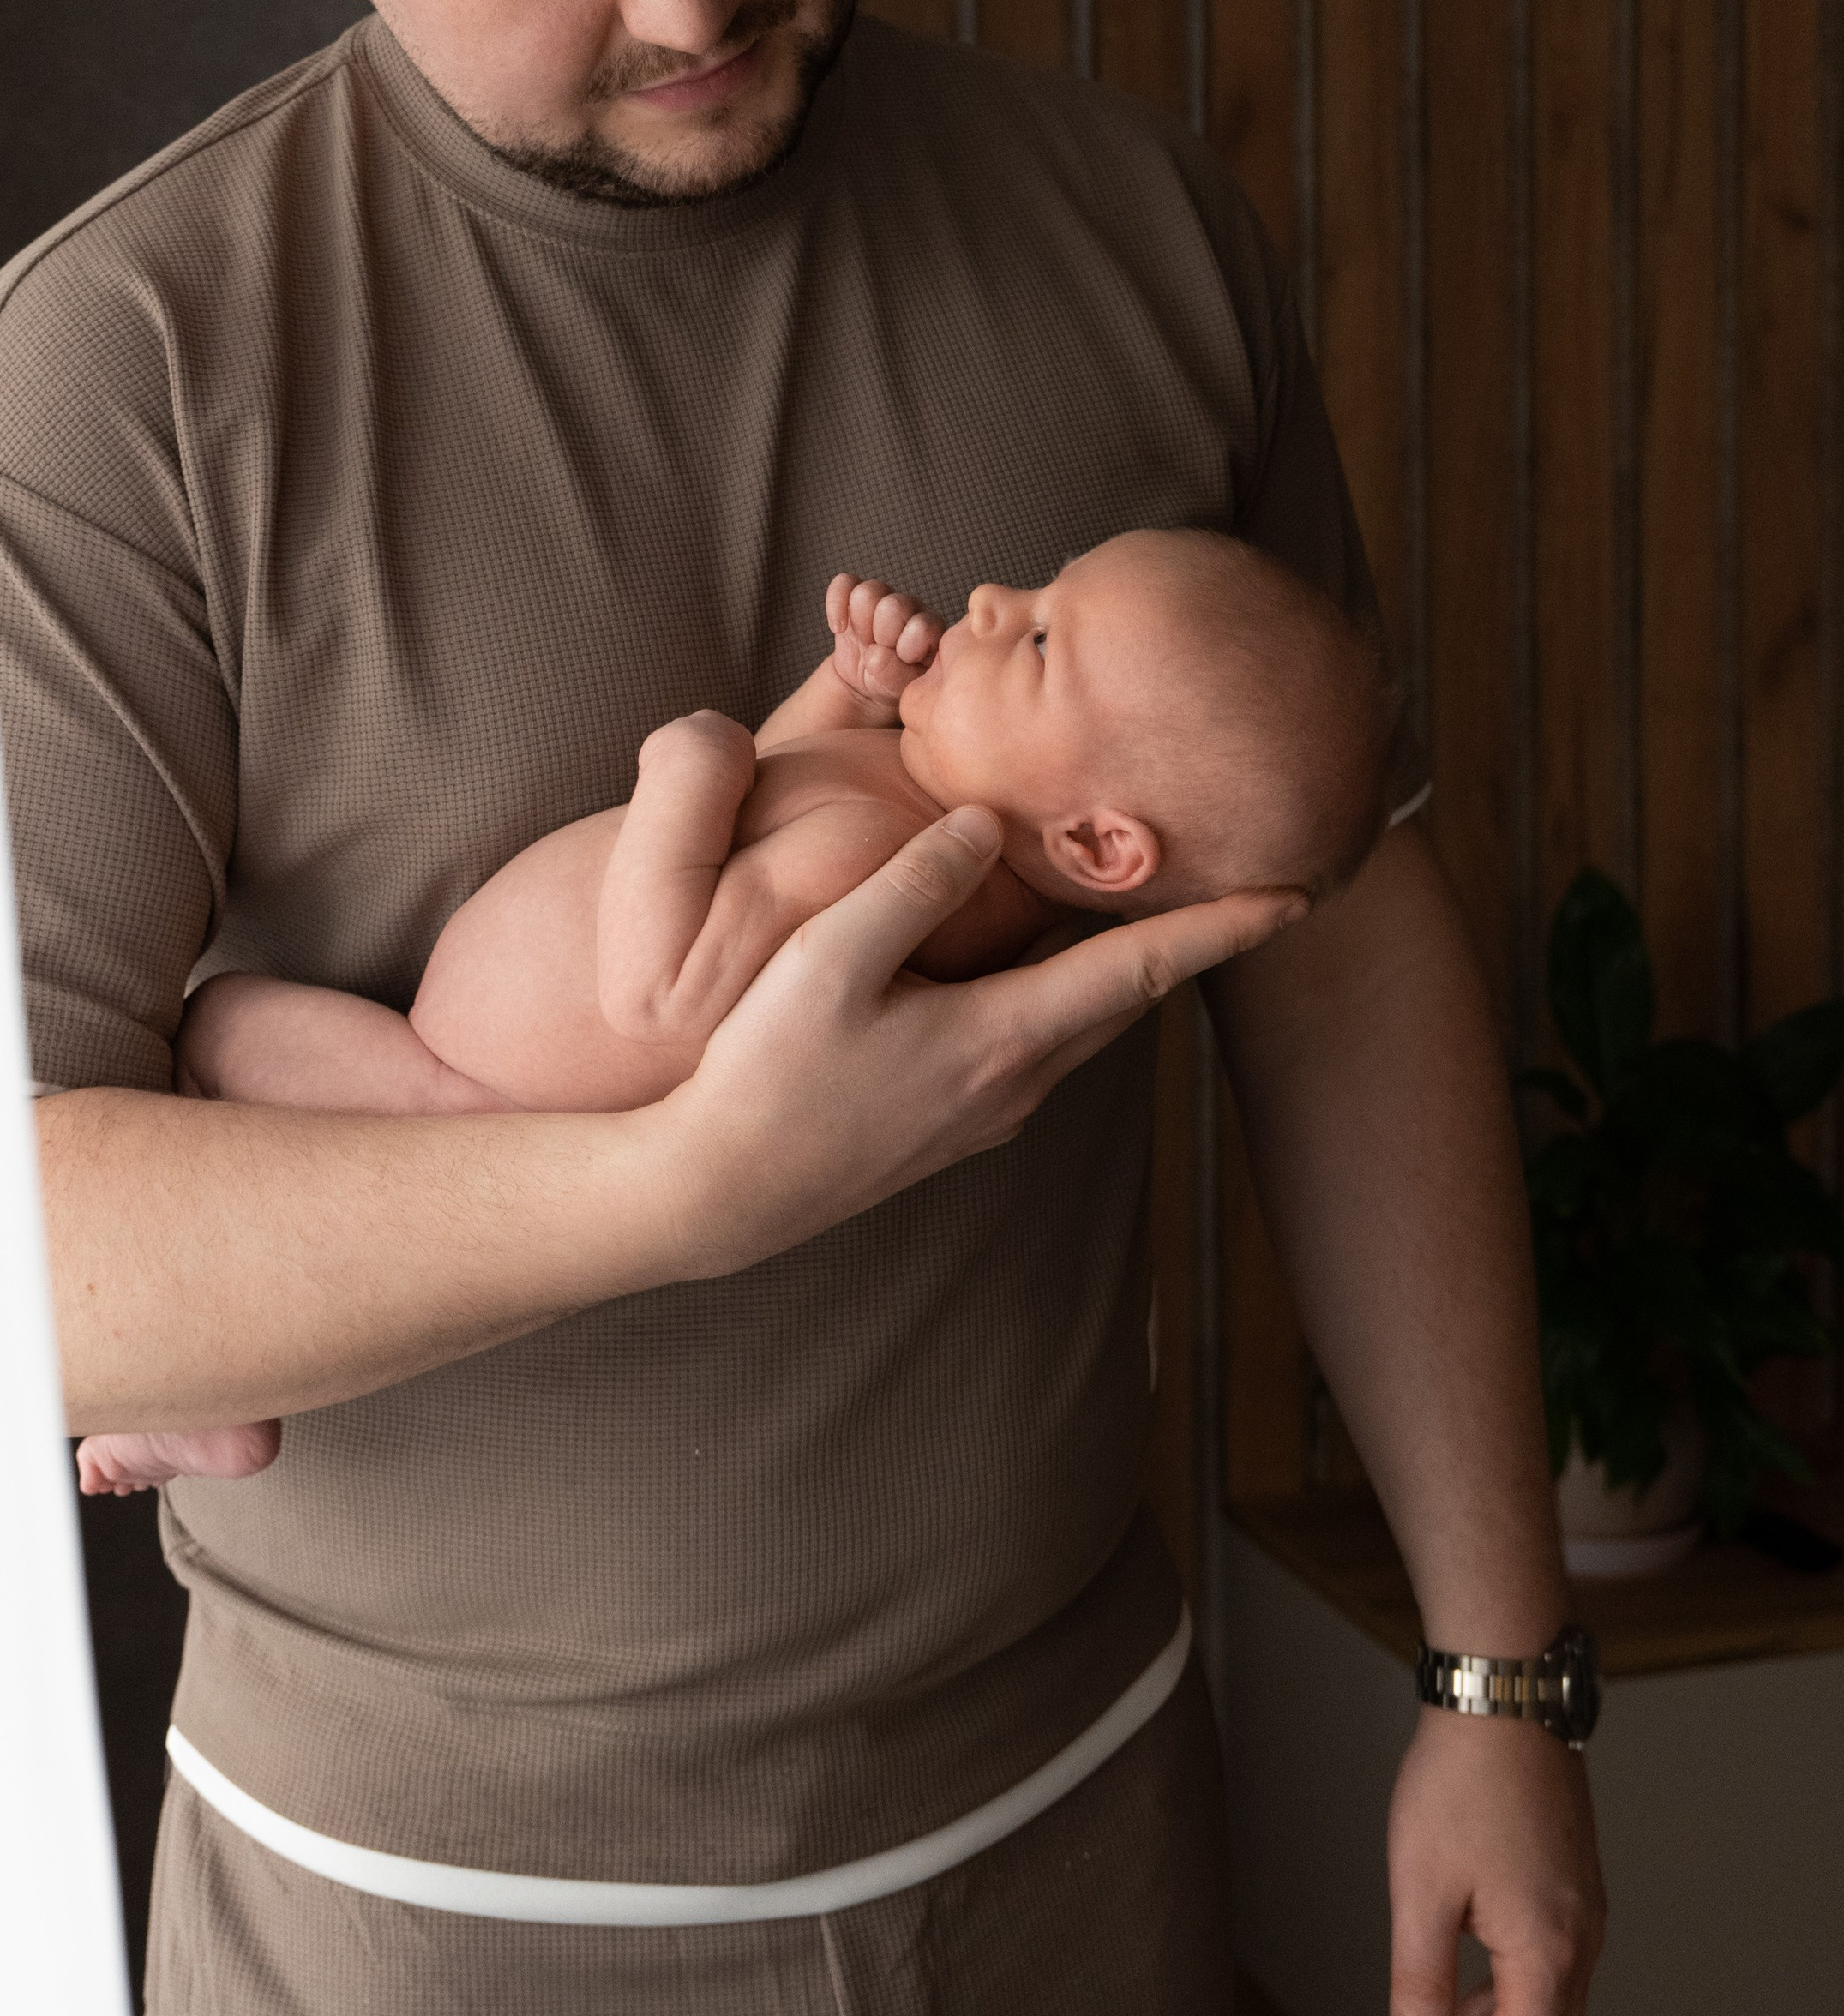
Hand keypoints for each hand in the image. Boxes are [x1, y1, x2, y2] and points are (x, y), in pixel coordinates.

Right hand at [659, 803, 1307, 1276]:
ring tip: (1146, 903)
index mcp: (1004, 1039)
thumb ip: (917, 882)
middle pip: (1125, 997)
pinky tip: (1036, 957)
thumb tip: (990, 821)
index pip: (1141, 970)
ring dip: (1122, 966)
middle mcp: (1016, 1084)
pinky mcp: (952, 1122)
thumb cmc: (764, 1076)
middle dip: (1188, 941)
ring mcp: (986, 1112)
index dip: (1222, 929)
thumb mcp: (830, 958)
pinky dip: (1063, 989)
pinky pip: (1035, 1038)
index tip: (1300, 895)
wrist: (716, 1194)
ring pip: (1080, 1020)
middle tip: (1245, 884)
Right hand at [824, 571, 943, 715]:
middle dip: (880, 637)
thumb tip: (875, 654)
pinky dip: (837, 606)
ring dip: (860, 624)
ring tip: (865, 641)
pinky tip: (840, 628)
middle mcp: (912, 605)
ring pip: (867, 593)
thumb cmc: (893, 683)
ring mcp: (884, 596)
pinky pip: (843, 583)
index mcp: (932, 626)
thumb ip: (896, 674)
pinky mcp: (856, 593)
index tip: (902, 662)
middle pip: (892, 606)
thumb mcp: (901, 688)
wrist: (867, 681)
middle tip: (881, 651)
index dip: (905, 650)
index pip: (921, 626)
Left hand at [1387, 1708, 1605, 2015]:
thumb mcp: (1421, 1886)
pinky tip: (1467, 2012)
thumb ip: (1421, 1979)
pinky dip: (1505, 2007)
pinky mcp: (1566, 1884)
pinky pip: (1543, 1973)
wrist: (1504, 1692)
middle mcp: (1578, 1940)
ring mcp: (1578, 1911)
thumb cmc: (1460, 1778)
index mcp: (1547, 1952)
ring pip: (1544, 2014)